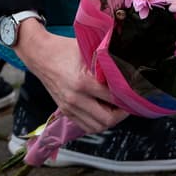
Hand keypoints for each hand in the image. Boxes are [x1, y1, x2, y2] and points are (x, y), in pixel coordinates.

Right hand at [12, 18, 127, 133]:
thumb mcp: (88, 50)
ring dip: (110, 120)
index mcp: (83, 82)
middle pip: (106, 119)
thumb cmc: (64, 49)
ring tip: (116, 109)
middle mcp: (75, 98)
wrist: (40, 54)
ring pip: (96, 126)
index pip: (113, 99)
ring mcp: (68, 107)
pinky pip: (85, 126)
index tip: (135, 95)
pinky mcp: (64, 110)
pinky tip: (103, 111)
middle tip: (128, 104)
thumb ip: (106, 60)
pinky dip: (97, 123)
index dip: (127, 99)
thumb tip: (127, 67)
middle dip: (121, 114)